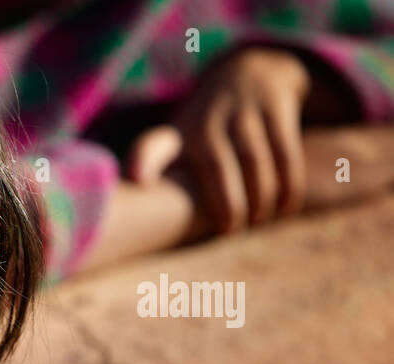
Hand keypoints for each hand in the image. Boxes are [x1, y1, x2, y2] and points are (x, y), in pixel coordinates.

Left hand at [126, 46, 309, 230]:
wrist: (249, 69)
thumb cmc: (205, 130)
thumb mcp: (177, 144)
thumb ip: (162, 179)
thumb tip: (149, 231)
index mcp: (176, 136)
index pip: (152, 146)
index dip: (143, 161)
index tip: (136, 178)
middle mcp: (206, 122)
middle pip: (216, 166)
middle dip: (227, 203)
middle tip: (231, 231)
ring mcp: (241, 111)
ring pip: (254, 161)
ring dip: (260, 198)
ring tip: (258, 221)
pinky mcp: (275, 106)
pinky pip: (285, 153)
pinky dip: (288, 184)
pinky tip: (286, 207)